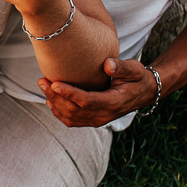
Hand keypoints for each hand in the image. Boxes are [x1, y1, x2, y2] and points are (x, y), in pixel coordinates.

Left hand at [40, 58, 158, 126]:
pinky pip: (72, 121)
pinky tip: (50, 99)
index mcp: (114, 102)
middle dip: (56, 96)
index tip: (55, 83)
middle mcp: (104, 115)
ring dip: (54, 103)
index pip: (87, 101)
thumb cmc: (137, 78)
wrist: (143, 93)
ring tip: (43, 86)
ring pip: (71, 117)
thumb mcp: (135, 69)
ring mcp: (98, 120)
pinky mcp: (93, 120)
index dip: (70, 93)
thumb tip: (107, 65)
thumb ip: (122, 67)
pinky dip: (59, 112)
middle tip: (42, 81)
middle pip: (75, 110)